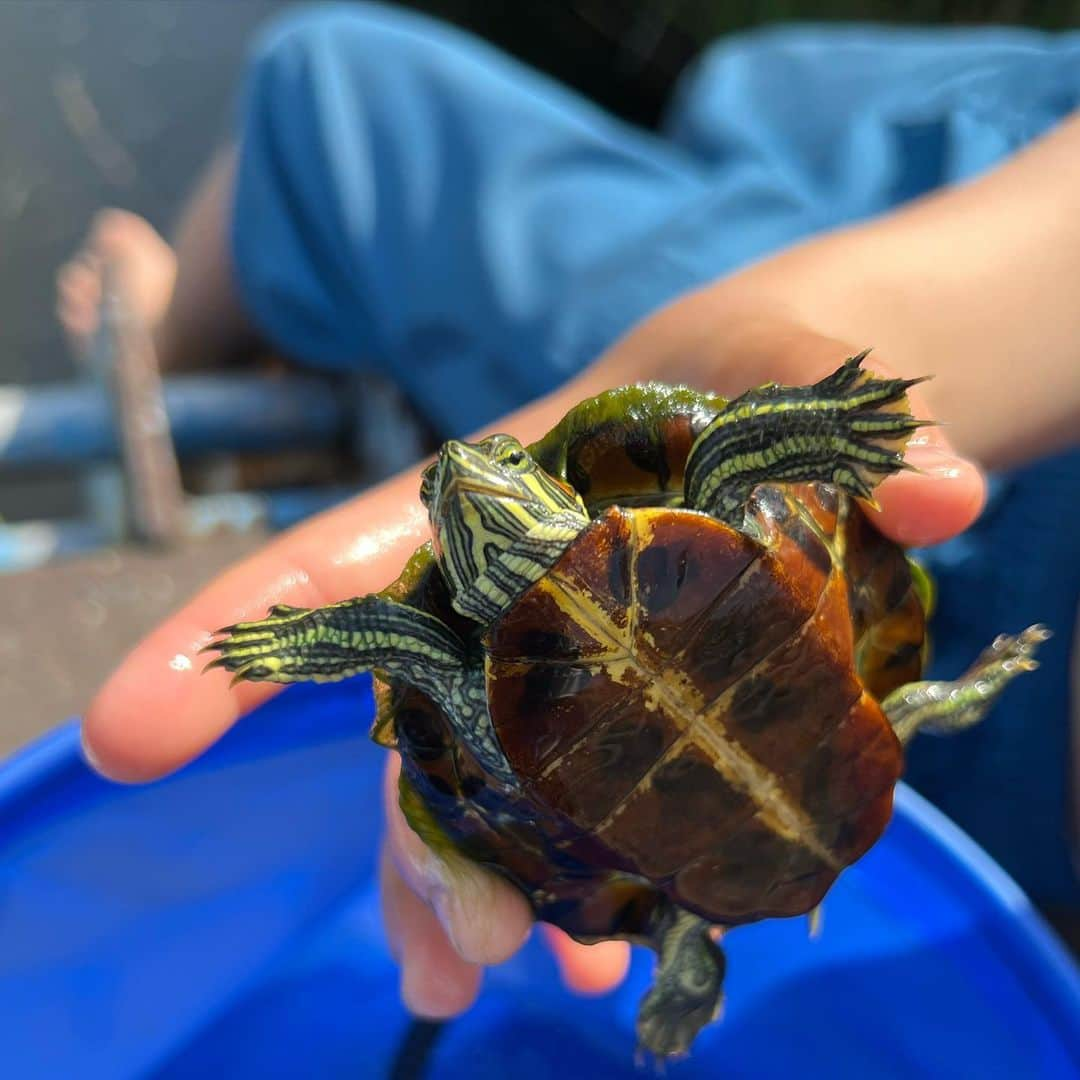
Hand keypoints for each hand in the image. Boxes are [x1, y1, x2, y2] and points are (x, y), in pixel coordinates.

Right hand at [81, 307, 984, 1016]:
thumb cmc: (754, 373)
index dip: (236, 644)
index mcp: (490, 500)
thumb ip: (860, 422)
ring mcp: (555, 657)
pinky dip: (581, 877)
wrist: (780, 413)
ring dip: (482, 889)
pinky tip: (606, 945)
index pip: (344, 565)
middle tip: (450, 959)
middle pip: (415, 718)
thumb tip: (948, 491)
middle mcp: (499, 590)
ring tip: (501, 980)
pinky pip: (572, 804)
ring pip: (484, 785)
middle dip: (409, 841)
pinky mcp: (620, 705)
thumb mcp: (794, 366)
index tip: (133, 735)